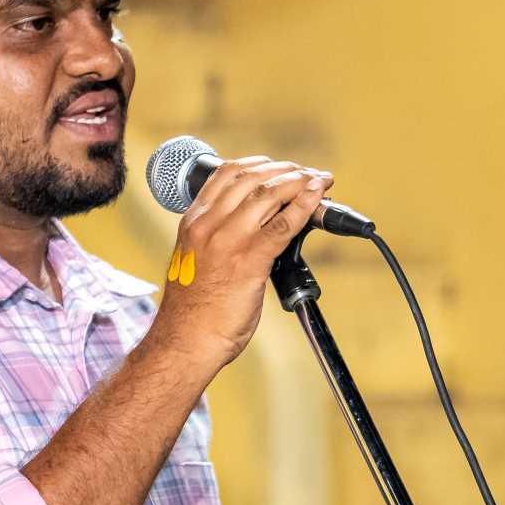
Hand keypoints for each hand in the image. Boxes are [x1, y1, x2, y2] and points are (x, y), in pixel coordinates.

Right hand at [149, 156, 332, 372]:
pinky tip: (318, 196)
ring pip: (269, 193)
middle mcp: (208, 225)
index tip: (279, 167)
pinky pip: (283, 224)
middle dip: (285, 169)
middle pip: (251, 177)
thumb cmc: (193, 310)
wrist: (187, 340)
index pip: (225, 173)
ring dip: (300, 182)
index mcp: (193, 222)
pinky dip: (306, 205)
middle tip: (306, 174)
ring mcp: (228, 240)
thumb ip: (217, 238)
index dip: (259, 164)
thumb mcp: (195, 260)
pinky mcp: (249, 260)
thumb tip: (253, 227)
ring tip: (318, 181)